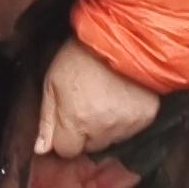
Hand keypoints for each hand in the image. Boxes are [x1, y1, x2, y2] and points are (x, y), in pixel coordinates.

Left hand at [34, 34, 164, 160]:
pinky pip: (132, 130)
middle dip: (86, 132)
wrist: (121, 36)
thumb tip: (41, 149)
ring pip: (112, 140)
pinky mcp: (147, 118)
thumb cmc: (81, 56)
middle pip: (90, 147)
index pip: (66, 151)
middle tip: (87, 104)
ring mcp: (127, 125)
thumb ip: (46, 119)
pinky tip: (121, 98)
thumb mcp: (52, 83)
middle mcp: (103, 129)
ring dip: (106, 127)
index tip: (67, 121)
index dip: (64, 137)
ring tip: (105, 98)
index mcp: (75, 122)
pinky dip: (125, 119)